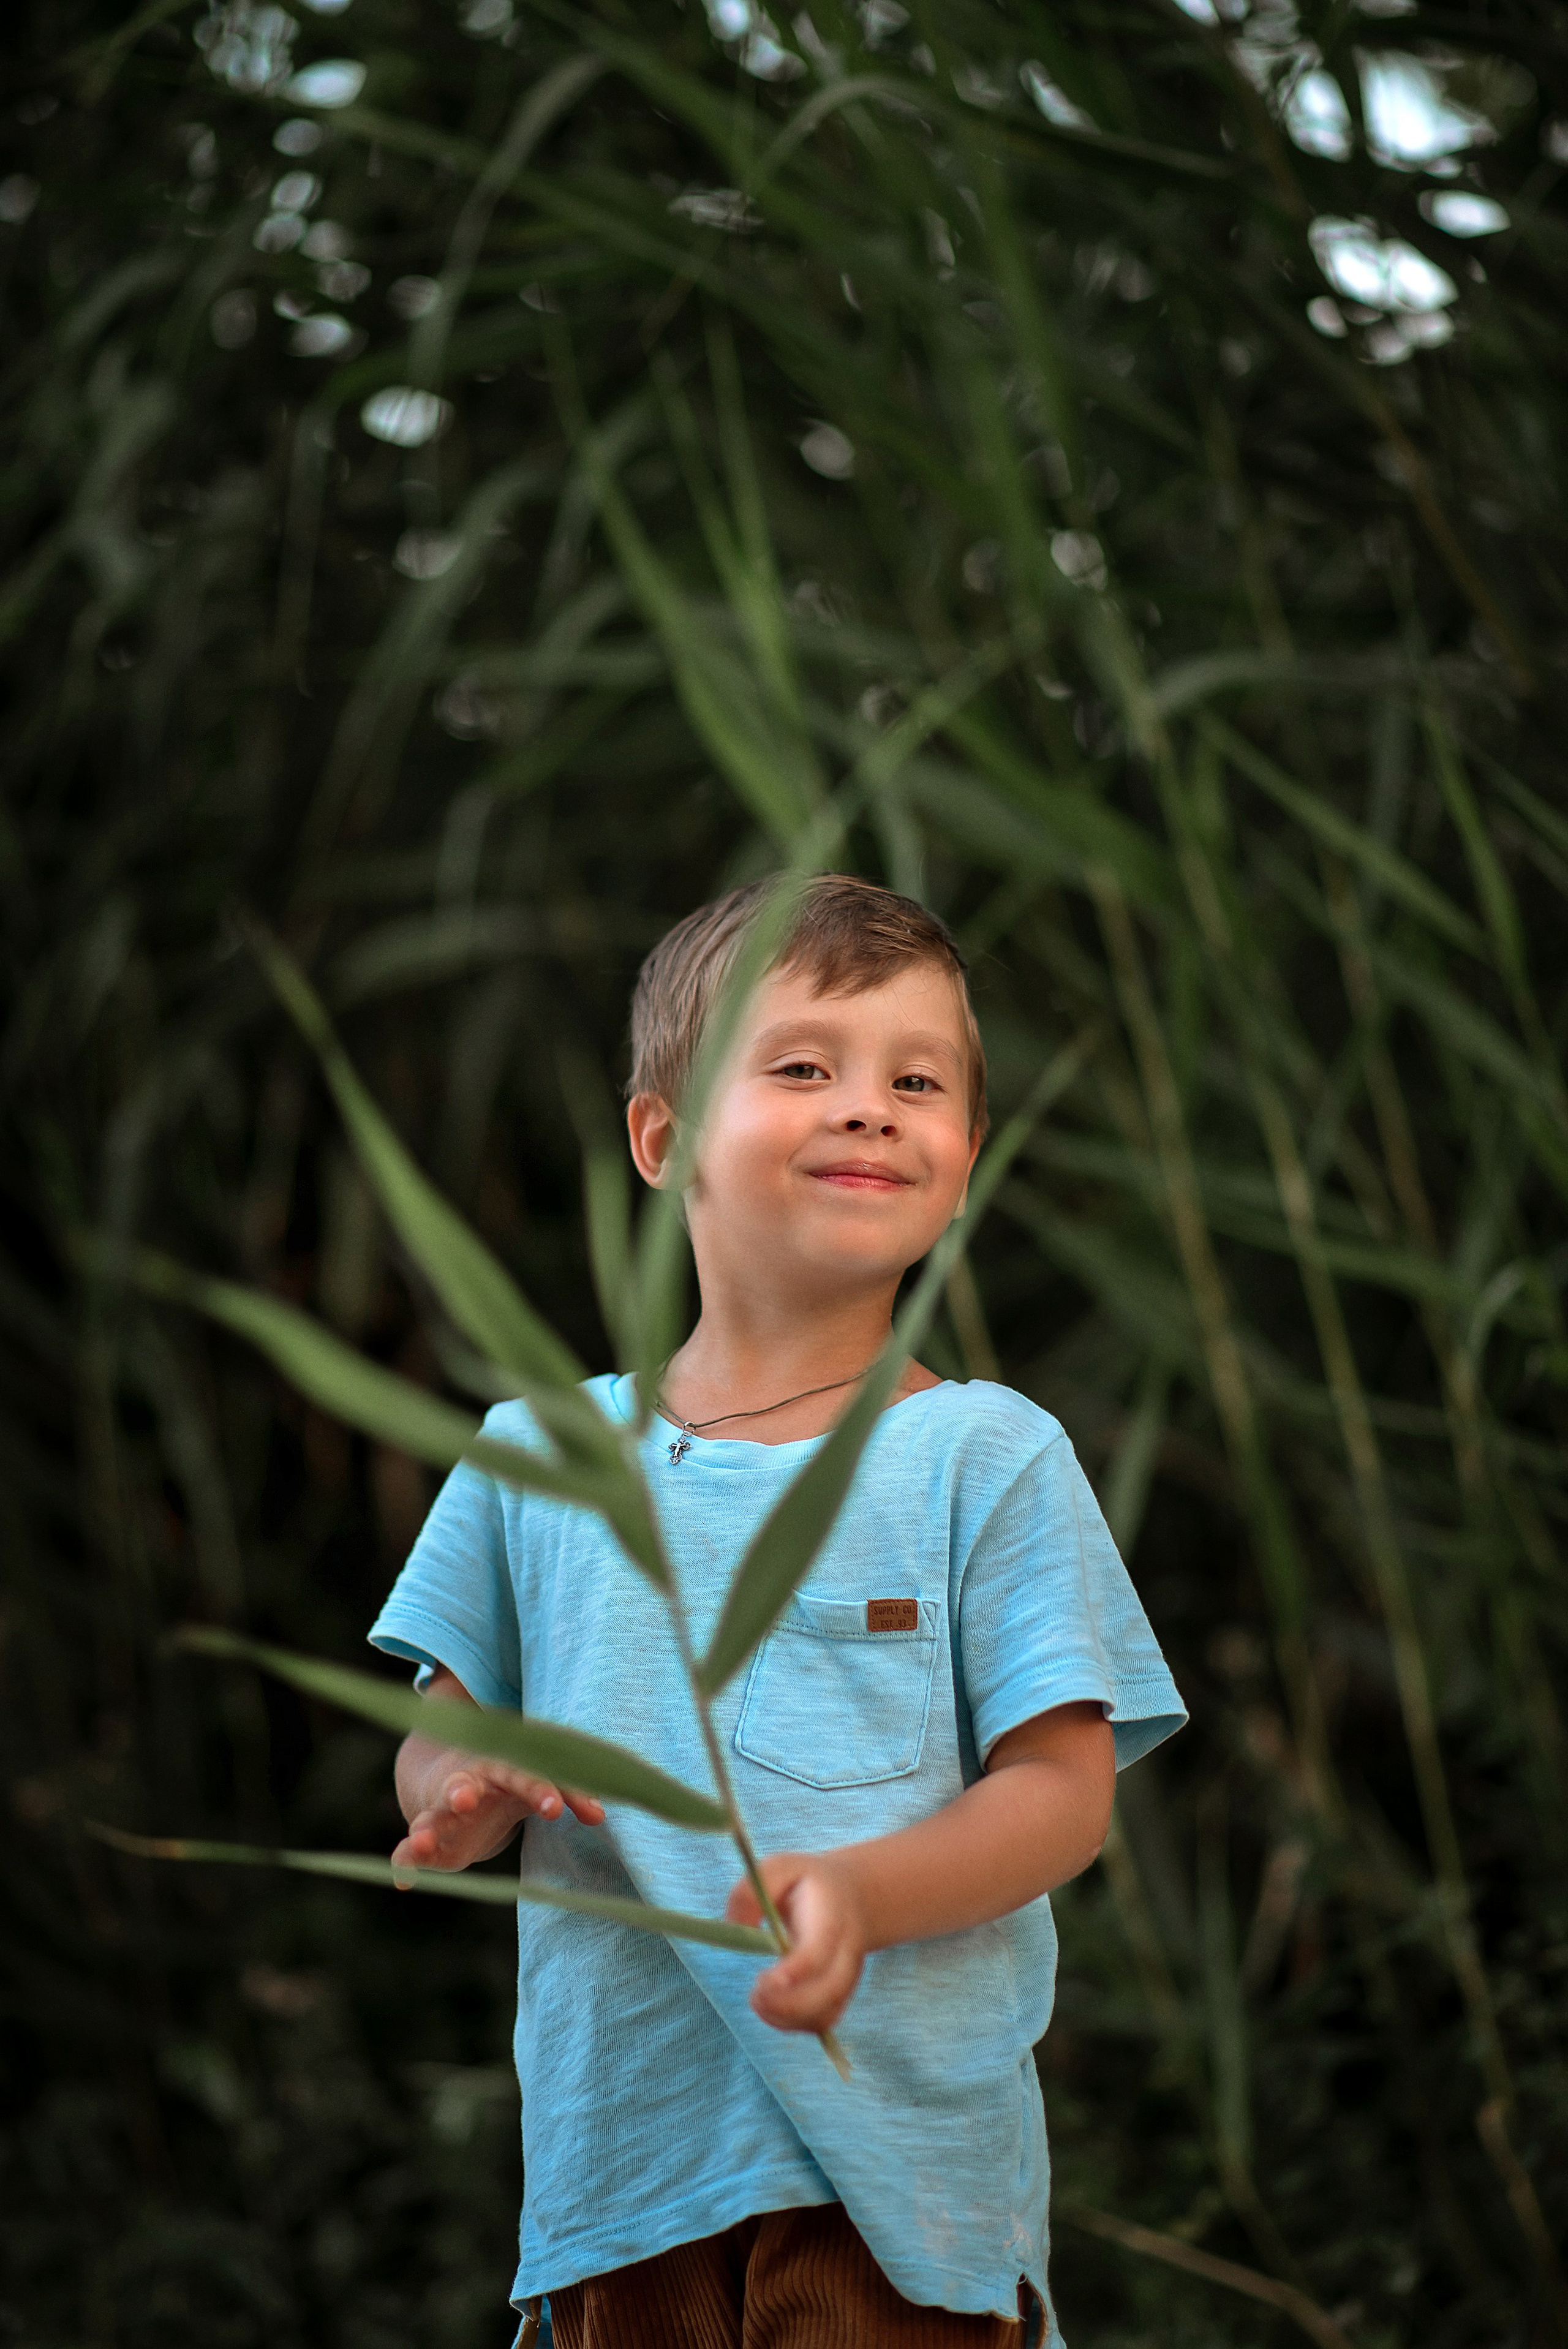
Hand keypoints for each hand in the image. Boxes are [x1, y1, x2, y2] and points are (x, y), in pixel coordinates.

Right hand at [392, 1758, 604, 1874]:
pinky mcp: (427, 1840)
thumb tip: (601, 1817)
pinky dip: (403, 1862)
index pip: (520, 1775)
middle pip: (463, 1785)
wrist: (458, 1784)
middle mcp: (465, 1785)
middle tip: (463, 1799)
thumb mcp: (535, 1784)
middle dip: (461, 1790)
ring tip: (420, 1840)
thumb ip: (569, 1795)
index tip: (553, 1809)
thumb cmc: (509, 1782)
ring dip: (425, 1827)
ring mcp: (441, 1812)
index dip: (538, 1790)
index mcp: (499, 1767)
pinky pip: (407, 1850)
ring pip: (430, 1817)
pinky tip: (402, 1879)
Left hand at [726, 1851, 865, 2034]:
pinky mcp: (840, 1994)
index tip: (763, 1980)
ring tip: (759, 2000)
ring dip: (789, 2019)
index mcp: (830, 1918)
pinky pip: (823, 2021)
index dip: (794, 1972)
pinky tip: (773, 2007)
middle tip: (755, 1994)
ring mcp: (846, 1977)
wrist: (851, 1895)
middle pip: (829, 1991)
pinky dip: (795, 2025)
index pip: (818, 1952)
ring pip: (827, 2013)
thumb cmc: (806, 1882)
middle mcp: (845, 1952)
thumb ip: (751, 1892)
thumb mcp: (778, 1868)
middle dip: (789, 2005)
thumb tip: (734, 1925)